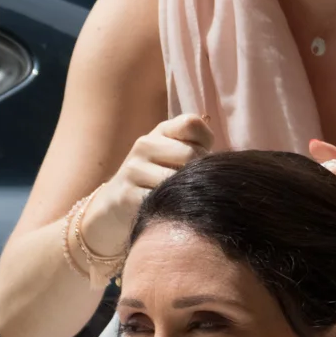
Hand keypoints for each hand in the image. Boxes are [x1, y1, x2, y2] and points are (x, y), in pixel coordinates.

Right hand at [82, 115, 213, 257]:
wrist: (114, 206)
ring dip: (186, 195)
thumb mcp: (173, 157)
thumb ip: (197, 149)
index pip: (192, 123)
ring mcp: (134, 169)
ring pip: (176, 180)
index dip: (205, 142)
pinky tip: (170, 213)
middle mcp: (145, 144)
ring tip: (183, 202)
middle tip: (196, 188)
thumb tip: (221, 161)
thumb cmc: (156, 181)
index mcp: (161, 131)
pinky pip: (160, 201)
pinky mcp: (126, 196)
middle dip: (199, 174)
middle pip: (190, 154)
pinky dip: (171, 209)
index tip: (202, 159)